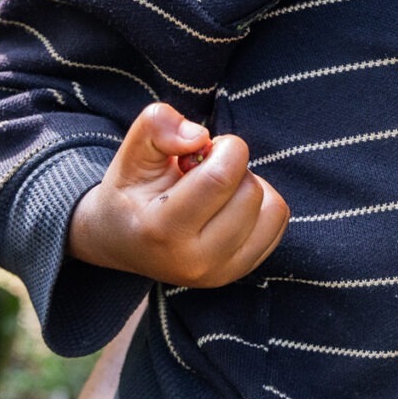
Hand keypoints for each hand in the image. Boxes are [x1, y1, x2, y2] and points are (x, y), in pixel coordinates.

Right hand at [67, 104, 287, 289]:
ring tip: (216, 190)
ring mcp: (220, 273)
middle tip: (204, 173)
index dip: (225, 147)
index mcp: (162, 230)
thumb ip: (158, 125)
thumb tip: (200, 137)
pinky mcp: (240, 273)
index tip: (204, 150)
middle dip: (234, 167)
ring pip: (272, 209)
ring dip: (250, 186)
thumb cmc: (130, 189)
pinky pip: (278, 224)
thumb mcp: (132, 150)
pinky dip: (262, 205)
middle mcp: (195, 261)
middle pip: (250, 192)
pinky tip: (229, 206)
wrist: (120, 241)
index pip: (221, 177)